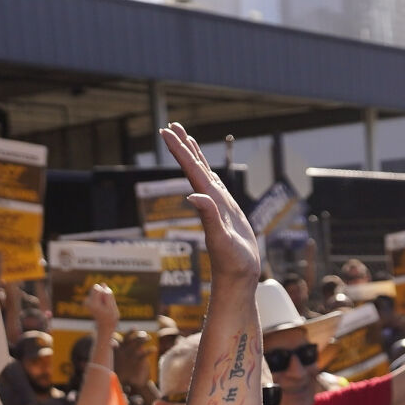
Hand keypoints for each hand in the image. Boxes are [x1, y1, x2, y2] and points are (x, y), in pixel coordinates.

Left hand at [85, 282, 119, 337]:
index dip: (105, 293)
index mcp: (93, 304)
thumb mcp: (112, 307)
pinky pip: (97, 293)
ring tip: (104, 306)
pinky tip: (102, 306)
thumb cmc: (110, 317)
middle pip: (96, 287)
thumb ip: (108, 295)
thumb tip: (103, 283)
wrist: (105, 326)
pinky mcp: (88, 300)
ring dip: (102, 296)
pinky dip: (101, 298)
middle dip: (103, 293)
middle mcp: (87, 302)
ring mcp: (86, 301)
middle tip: (105, 304)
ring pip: (97, 290)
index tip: (107, 303)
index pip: (98, 288)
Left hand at [160, 123, 260, 283]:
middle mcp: (210, 201)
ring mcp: (219, 206)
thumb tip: (194, 196)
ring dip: (195, 157)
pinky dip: (211, 174)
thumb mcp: (222, 240)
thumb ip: (209, 217)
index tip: (166, 131)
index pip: (190, 169)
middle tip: (172, 125)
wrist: (238, 279)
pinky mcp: (228, 213)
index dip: (179, 149)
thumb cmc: (232, 263)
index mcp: (208, 202)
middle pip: (194, 167)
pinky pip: (217, 187)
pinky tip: (208, 172)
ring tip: (187, 139)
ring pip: (205, 174)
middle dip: (183, 146)